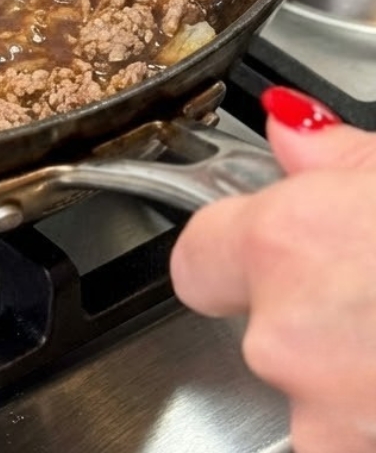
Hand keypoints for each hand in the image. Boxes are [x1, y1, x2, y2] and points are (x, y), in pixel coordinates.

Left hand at [170, 86, 375, 452]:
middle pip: (265, 340)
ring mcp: (338, 424)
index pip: (196, 261)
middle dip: (316, 326)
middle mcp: (291, 341)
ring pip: (321, 413)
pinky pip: (363, 440)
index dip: (231, 257)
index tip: (261, 253)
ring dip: (361, 391)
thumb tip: (290, 133)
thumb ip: (331, 157)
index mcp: (283, 248)